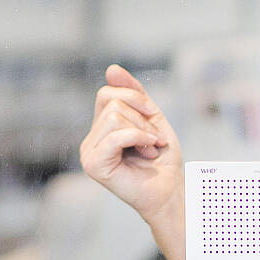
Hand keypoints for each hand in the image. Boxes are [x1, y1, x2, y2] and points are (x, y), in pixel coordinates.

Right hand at [79, 64, 182, 232]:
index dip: (135, 99)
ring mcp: (88, 152)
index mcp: (101, 128)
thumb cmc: (162, 159)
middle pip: (112, 104)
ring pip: (114, 117)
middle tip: (154, 140)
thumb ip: (133, 93)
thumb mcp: (151, 118)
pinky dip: (139, 138)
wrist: (170, 191)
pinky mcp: (94, 165)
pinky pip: (115, 136)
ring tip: (151, 149)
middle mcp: (90, 140)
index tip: (154, 119)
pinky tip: (148, 151)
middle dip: (142, 118)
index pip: (107, 93)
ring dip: (143, 131)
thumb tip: (111, 69)